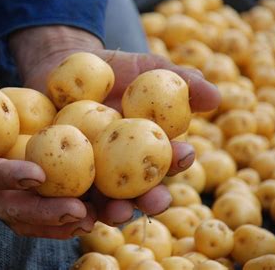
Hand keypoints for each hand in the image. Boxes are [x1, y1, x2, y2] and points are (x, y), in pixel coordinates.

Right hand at [0, 58, 96, 238]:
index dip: (5, 176)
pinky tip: (85, 208)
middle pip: (6, 206)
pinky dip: (54, 209)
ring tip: (91, 219)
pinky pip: (28, 203)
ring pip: (21, 214)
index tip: (39, 174)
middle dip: (43, 211)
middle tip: (79, 211)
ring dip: (56, 219)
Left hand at [10, 25, 220, 224]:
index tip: (184, 156)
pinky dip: (69, 202)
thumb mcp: (147, 67)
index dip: (177, 162)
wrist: (65, 64)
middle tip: (154, 200)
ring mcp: (89, 171)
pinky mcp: (58, 172)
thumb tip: (216, 97)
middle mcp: (121, 166)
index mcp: (146, 146)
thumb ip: (180, 79)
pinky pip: (62, 191)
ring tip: (114, 211)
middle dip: (149, 199)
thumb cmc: (114, 68)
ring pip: (102, 199)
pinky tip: (72, 206)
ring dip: (111, 210)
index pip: (166, 160)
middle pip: (138, 190)